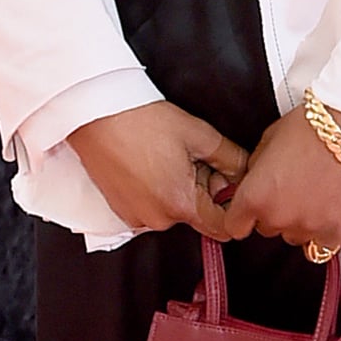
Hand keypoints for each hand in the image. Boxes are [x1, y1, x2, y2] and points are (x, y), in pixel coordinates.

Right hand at [70, 101, 248, 239]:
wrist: (95, 115)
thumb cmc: (142, 122)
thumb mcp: (199, 135)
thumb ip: (231, 158)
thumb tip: (245, 171)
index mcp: (181, 204)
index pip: (222, 226)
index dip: (232, 205)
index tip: (229, 184)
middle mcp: (157, 219)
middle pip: (197, 215)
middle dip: (204, 190)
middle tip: (195, 157)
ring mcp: (136, 217)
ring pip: (173, 210)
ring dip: (180, 190)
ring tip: (170, 156)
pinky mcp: (121, 211)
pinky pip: (151, 207)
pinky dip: (158, 191)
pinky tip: (152, 164)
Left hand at [220, 103, 340, 254]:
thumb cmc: (310, 127)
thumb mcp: (267, 140)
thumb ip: (255, 169)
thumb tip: (254, 182)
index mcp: (254, 196)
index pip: (235, 226)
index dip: (242, 216)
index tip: (250, 211)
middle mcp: (277, 217)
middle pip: (267, 230)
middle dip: (275, 213)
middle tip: (292, 189)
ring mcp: (308, 227)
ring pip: (294, 237)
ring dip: (299, 223)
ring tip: (315, 197)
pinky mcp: (337, 231)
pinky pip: (321, 247)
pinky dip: (322, 235)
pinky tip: (327, 214)